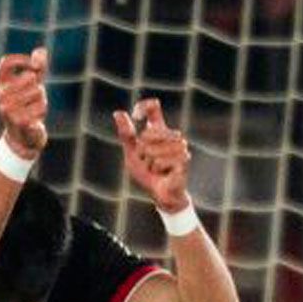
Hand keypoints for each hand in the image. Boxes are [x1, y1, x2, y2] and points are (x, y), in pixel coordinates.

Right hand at [0, 48, 48, 160]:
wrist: (21, 136)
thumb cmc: (26, 105)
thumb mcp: (32, 84)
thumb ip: (38, 66)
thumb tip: (41, 52)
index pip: (6, 62)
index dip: (23, 60)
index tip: (34, 66)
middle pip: (30, 77)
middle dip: (37, 86)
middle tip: (30, 99)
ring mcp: (7, 109)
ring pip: (38, 91)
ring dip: (41, 100)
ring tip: (32, 109)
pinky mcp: (19, 121)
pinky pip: (41, 106)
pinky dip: (42, 110)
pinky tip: (35, 118)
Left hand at [113, 98, 192, 212]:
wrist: (162, 194)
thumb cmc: (147, 174)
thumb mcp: (132, 154)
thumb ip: (127, 135)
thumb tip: (118, 112)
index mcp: (158, 130)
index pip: (152, 107)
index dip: (143, 107)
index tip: (136, 116)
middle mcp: (171, 135)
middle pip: (147, 133)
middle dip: (141, 152)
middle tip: (148, 162)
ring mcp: (180, 146)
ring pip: (153, 149)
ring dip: (149, 163)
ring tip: (156, 169)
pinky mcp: (184, 159)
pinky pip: (160, 162)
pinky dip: (156, 170)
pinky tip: (164, 174)